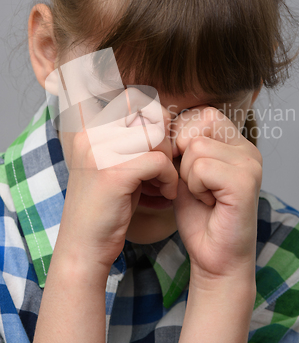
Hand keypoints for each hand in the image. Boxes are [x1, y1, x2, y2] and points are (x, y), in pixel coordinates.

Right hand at [55, 87, 177, 274]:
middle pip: (149, 110)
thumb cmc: (107, 205)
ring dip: (168, 159)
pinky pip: (159, 162)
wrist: (85, 247)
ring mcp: (99, 149)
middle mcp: (91, 131)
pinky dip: (169, 179)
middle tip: (163, 163)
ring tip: (162, 180)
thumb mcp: (114, 163)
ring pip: (156, 135)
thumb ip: (132, 138)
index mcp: (89, 126)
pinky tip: (164, 195)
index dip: (153, 116)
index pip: (132, 96)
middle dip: (164, 136)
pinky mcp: (113, 172)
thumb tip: (164, 115)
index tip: (157, 144)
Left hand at [171, 106, 261, 283]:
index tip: (182, 166)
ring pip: (196, 146)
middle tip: (192, 182)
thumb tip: (161, 116)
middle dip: (182, 152)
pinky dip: (194, 188)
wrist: (214, 256)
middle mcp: (248, 148)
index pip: (201, 112)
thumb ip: (181, 142)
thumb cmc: (198, 214)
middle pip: (199, 121)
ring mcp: (250, 164)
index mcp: (236, 142)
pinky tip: (209, 203)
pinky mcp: (245, 182)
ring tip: (203, 194)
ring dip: (187, 175)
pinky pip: (201, 167)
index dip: (180, 136)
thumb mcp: (183, 169)